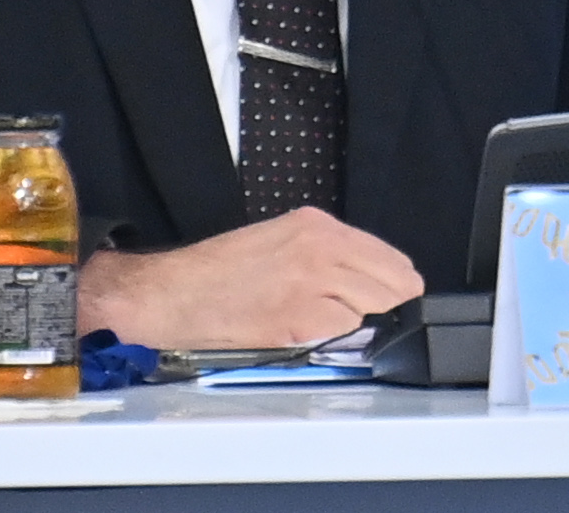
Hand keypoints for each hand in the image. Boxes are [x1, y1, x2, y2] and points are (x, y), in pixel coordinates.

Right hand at [77, 206, 424, 348]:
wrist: (171, 293)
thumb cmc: (216, 274)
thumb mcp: (279, 242)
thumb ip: (325, 255)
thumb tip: (366, 283)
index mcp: (317, 225)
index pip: (393, 260)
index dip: (393, 288)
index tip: (385, 304)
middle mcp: (322, 247)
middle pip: (397, 286)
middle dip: (386, 309)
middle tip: (359, 322)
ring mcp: (314, 282)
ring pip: (377, 312)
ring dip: (360, 327)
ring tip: (323, 327)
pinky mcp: (302, 319)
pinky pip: (348, 334)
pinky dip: (337, 344)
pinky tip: (308, 337)